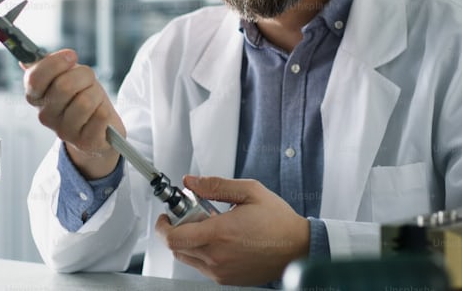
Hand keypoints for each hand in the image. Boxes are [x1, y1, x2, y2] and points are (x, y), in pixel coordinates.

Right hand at [23, 48, 124, 178]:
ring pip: (85, 101)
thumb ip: (47, 66)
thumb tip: (25, 60)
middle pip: (64, 85)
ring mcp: (64, 131)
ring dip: (96, 95)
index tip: (71, 56)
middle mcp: (46, 116)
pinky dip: (105, 111)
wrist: (99, 128)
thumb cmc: (82, 97)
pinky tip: (100, 115)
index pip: (34, 78)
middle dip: (84, 76)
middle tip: (88, 82)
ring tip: (94, 100)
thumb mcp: (66, 76)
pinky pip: (100, 117)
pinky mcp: (84, 142)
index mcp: (36, 97)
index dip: (55, 63)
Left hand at [155, 175, 309, 285]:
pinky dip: (202, 253)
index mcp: (220, 233)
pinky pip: (202, 266)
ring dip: (189, 242)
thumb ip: (215, 186)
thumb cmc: (278, 222)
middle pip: (177, 248)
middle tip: (192, 216)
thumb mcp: (249, 192)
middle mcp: (217, 256)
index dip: (163, 226)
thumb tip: (191, 182)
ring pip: (188, 258)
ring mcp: (221, 271)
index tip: (167, 216)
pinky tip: (220, 240)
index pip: (173, 237)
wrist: (298, 248)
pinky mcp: (227, 279)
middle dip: (178, 229)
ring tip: (209, 227)